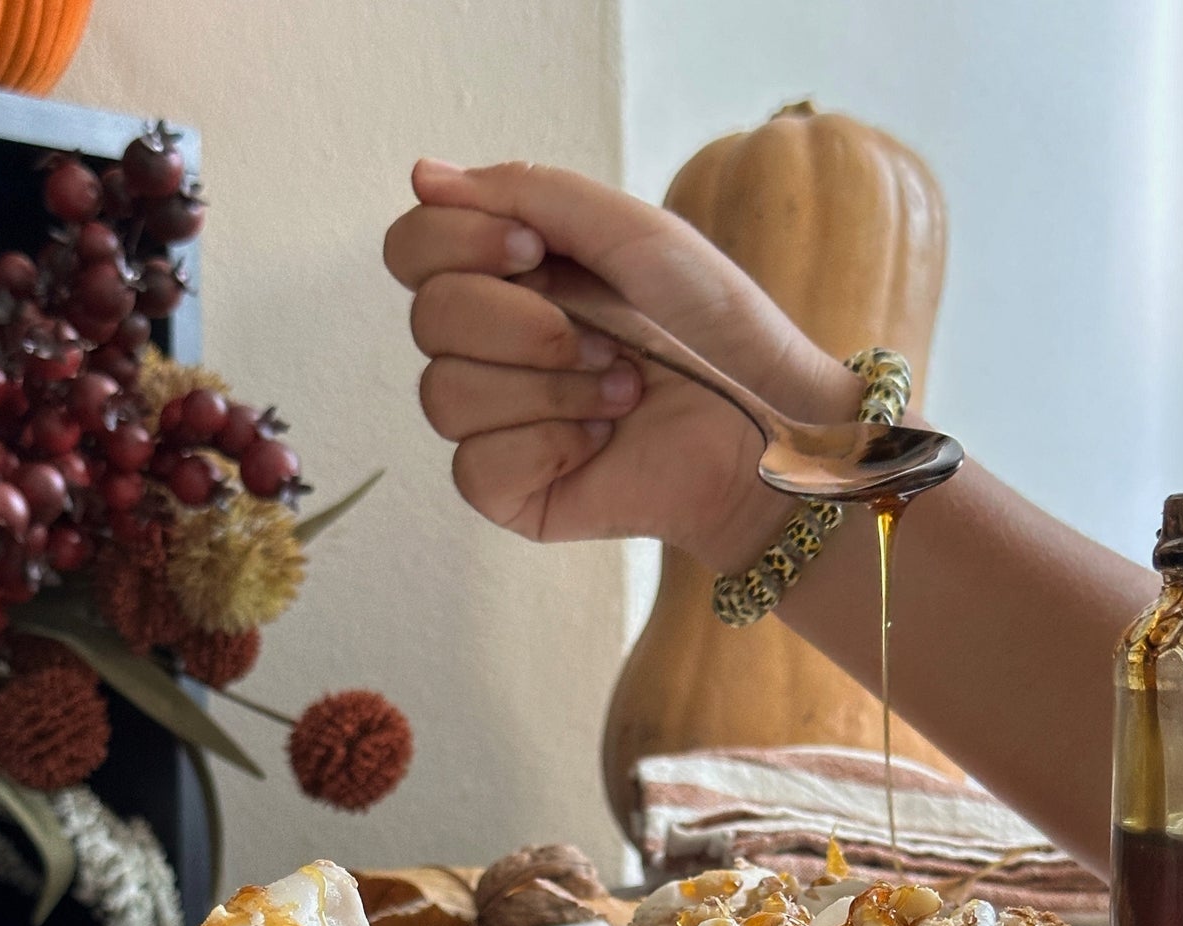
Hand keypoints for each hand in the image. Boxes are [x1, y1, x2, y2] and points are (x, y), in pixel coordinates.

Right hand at [383, 159, 857, 570]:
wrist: (769, 425)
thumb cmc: (715, 328)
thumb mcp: (628, 232)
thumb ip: (527, 192)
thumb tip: (421, 175)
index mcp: (509, 278)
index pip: (414, 250)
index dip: (456, 242)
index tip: (534, 251)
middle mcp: (492, 349)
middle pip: (427, 318)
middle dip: (521, 323)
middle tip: (607, 337)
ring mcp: (497, 425)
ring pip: (445, 395)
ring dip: (550, 386)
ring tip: (622, 390)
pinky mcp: (512, 493)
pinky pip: (473, 468)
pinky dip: (547, 445)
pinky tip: (601, 441)